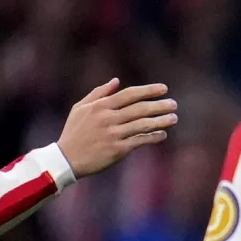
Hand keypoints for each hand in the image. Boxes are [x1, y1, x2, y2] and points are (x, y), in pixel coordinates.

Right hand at [57, 79, 177, 177]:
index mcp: (100, 106)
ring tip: (174, 118)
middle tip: (174, 104)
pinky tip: (162, 134)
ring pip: (143, 124)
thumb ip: (98, 93)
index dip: (148, 90)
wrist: (65, 159)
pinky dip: (153, 137)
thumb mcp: (80, 108)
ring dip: (161, 121)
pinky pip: (140, 141)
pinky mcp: (117, 149)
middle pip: (140, 108)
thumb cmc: (74, 132)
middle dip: (160, 105)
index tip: (164, 89)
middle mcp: (108, 118)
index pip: (130, 94)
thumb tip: (116, 80)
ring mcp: (113, 134)